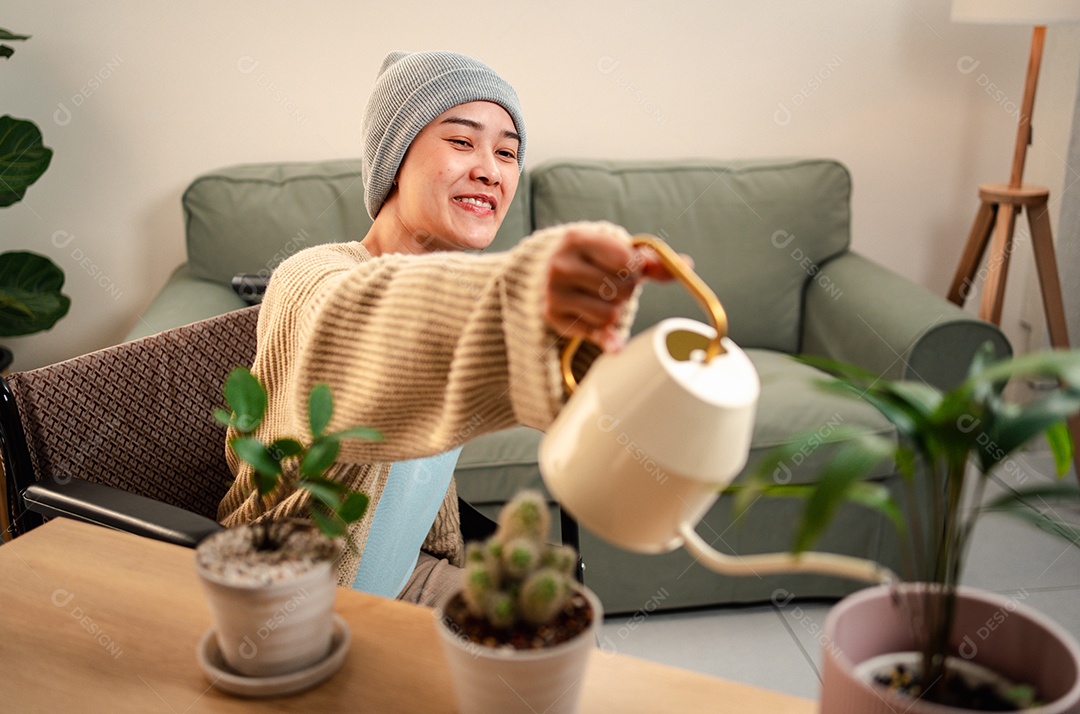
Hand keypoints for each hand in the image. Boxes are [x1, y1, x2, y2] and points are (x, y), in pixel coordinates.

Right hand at [542, 222, 684, 351]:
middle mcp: (561, 265)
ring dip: (615, 309)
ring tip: (603, 298)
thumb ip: (651, 260)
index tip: (627, 267)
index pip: (627, 261)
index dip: (636, 268)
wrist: (548, 268)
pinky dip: (608, 337)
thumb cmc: (592, 257)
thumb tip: (687, 265)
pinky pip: (596, 333)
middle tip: (613, 284)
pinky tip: (614, 340)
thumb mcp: (617, 250)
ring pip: (610, 314)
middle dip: (626, 290)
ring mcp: (554, 292)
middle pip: (620, 290)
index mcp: (577, 239)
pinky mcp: (553, 316)